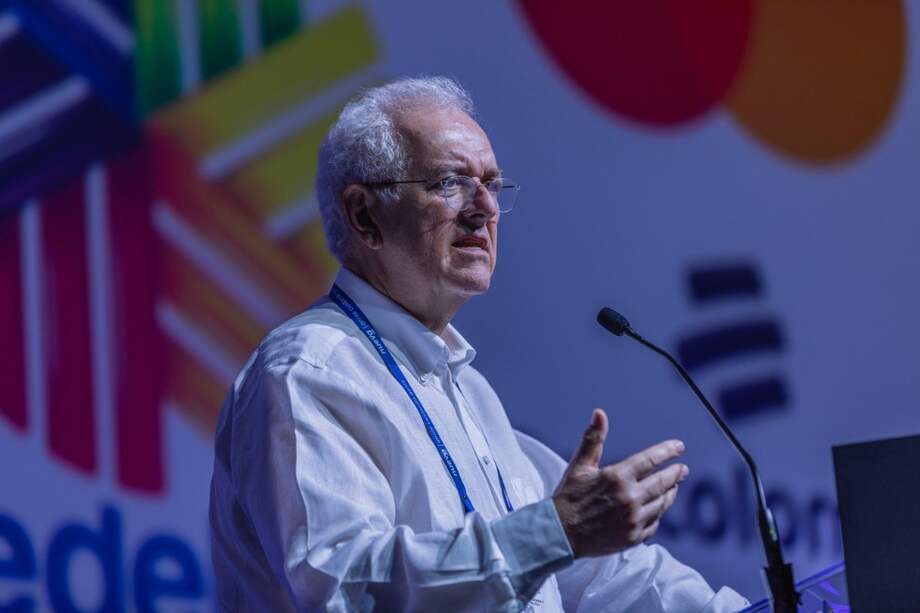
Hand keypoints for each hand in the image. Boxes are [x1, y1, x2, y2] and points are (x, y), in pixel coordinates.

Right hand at [552, 409, 687, 557]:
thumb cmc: (569, 497)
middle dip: (675, 473)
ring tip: (673, 487)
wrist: (560, 534)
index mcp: (617, 477)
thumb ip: (593, 439)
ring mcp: (633, 519)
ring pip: (662, 503)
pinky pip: (654, 523)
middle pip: (663, 482)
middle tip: (682, 469)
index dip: (667, 451)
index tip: (679, 446)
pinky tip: (657, 508)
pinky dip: (658, 513)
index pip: (650, 459)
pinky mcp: (633, 537)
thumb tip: (599, 413)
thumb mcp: (579, 465)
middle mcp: (629, 498)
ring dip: (670, 493)